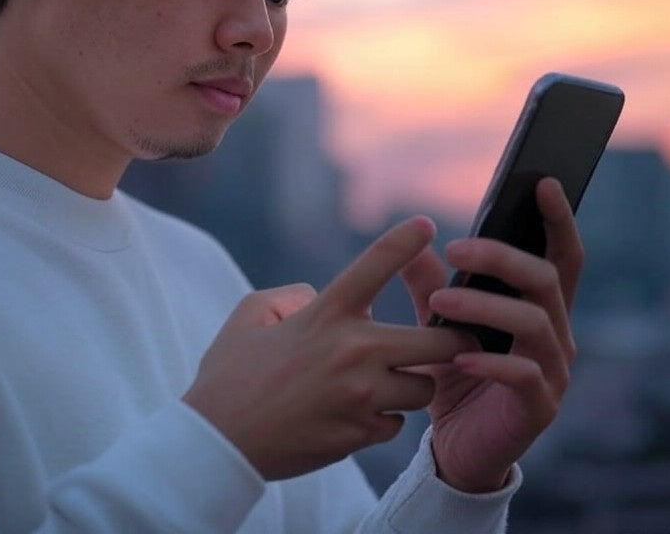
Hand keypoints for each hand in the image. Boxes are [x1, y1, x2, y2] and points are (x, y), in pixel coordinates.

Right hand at [183, 217, 466, 480]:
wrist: (217, 444)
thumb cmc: (230, 376)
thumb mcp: (249, 316)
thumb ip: (289, 295)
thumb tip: (317, 294)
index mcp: (326, 313)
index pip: (376, 265)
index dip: (406, 240)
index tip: (426, 224)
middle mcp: (351, 350)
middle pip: (439, 341)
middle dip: (451, 340)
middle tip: (452, 338)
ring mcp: (360, 396)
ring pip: (423, 387)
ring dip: (412, 384)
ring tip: (388, 383)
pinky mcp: (360, 435)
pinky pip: (397, 424)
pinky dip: (385, 419)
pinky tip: (358, 415)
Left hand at [401, 177, 582, 491]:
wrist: (455, 449)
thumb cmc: (455, 378)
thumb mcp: (438, 325)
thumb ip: (430, 284)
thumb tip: (412, 237)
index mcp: (540, 309)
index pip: (560, 256)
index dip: (558, 219)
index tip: (542, 182)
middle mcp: (556, 336)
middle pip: (546, 280)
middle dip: (502, 258)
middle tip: (455, 249)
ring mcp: (553, 373)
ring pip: (535, 324)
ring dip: (486, 306)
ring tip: (439, 302)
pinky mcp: (539, 409)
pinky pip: (524, 377)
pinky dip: (491, 363)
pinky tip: (458, 357)